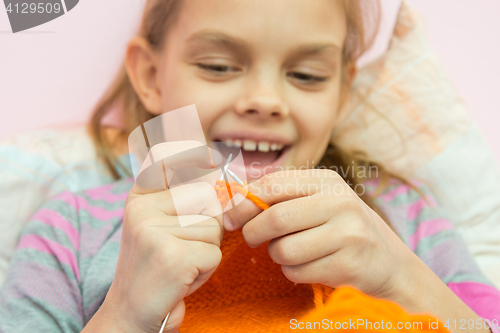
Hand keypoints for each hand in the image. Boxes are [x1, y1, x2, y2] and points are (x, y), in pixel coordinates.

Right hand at [99, 142, 224, 332]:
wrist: (131, 313)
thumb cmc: (157, 267)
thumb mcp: (164, 226)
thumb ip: (187, 199)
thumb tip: (224, 178)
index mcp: (139, 198)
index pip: (165, 157)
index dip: (192, 152)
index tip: (211, 155)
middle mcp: (142, 209)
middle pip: (206, 198)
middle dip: (209, 224)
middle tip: (185, 246)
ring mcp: (154, 231)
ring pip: (214, 227)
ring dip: (207, 250)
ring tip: (181, 264)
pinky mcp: (171, 256)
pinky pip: (214, 253)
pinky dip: (206, 269)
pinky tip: (182, 278)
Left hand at [224, 169, 490, 331]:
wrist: (388, 261)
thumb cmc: (343, 227)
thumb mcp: (319, 200)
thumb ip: (283, 195)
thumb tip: (234, 198)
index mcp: (327, 181)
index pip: (273, 184)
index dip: (244, 202)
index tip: (230, 217)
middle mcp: (340, 202)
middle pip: (275, 218)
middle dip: (253, 232)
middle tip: (253, 238)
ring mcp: (348, 233)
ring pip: (284, 250)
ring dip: (277, 255)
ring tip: (291, 252)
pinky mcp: (350, 264)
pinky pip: (298, 272)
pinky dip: (293, 272)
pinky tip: (310, 265)